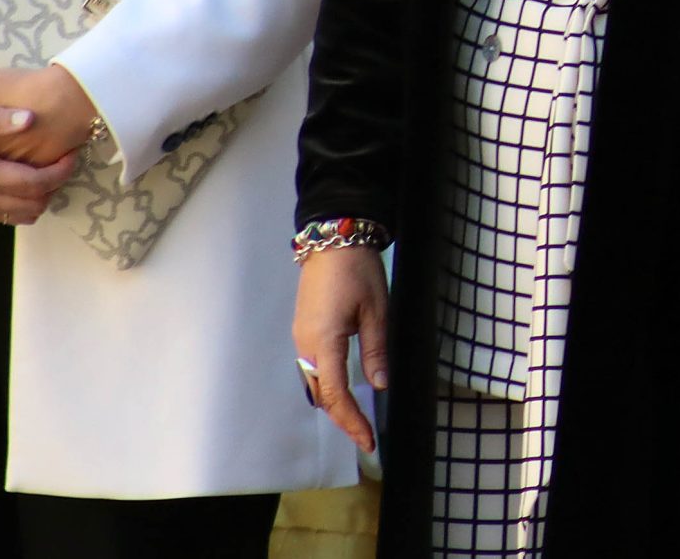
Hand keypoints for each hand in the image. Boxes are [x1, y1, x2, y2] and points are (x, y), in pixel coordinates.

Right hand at [0, 101, 76, 223]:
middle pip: (33, 205)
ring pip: (20, 215)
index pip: (35, 184)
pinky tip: (24, 176)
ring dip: (40, 196)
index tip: (73, 152)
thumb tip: (29, 118)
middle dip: (56, 185)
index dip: (61, 171)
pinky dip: (21, 201)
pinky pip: (3, 214)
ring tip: (48, 167)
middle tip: (66, 159)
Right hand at [294, 245, 389, 451]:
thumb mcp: (376, 309)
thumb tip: (378, 384)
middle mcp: (306, 345)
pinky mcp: (304, 330)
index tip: (368, 440)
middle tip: (365, 437)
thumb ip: (375, 349)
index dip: (352, 421)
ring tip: (357, 420)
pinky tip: (343, 390)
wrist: (333, 239)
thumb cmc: (357, 270)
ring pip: (315, 383)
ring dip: (334, 404)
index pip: (336, 395)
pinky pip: (313, 368)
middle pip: (321, 395)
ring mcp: (302, 337)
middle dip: (342, 418)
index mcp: (324, 342)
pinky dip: (328, 385)